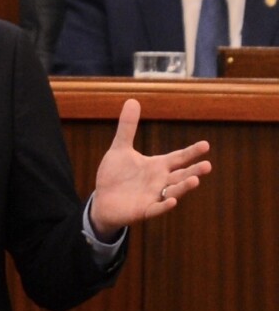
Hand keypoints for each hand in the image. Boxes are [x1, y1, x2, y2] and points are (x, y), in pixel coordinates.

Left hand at [89, 99, 211, 238]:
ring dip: (184, 187)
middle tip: (207, 165)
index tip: (206, 145)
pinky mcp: (144, 210)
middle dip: (194, 171)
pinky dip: (165, 205)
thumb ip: (127, 127)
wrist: (102, 200)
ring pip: (174, 192)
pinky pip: (157, 208)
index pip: (178, 158)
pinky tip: (173, 201)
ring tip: (195, 180)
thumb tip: (132, 100)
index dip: (191, 152)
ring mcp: (154, 196)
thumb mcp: (120, 149)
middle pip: (181, 175)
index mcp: (157, 166)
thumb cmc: (116, 175)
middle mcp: (160, 181)